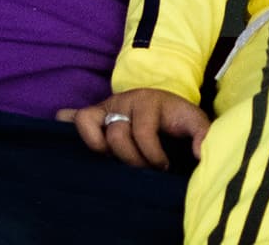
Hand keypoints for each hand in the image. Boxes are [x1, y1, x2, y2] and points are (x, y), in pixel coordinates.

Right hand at [58, 88, 209, 169]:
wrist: (163, 104)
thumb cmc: (176, 118)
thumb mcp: (194, 121)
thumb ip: (202, 135)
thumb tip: (199, 154)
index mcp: (149, 101)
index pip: (142, 131)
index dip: (152, 156)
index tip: (162, 166)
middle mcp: (124, 101)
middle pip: (116, 134)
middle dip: (131, 159)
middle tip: (143, 167)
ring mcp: (106, 106)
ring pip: (87, 120)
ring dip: (98, 145)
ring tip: (113, 158)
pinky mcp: (93, 114)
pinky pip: (71, 116)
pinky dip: (66, 125)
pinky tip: (70, 140)